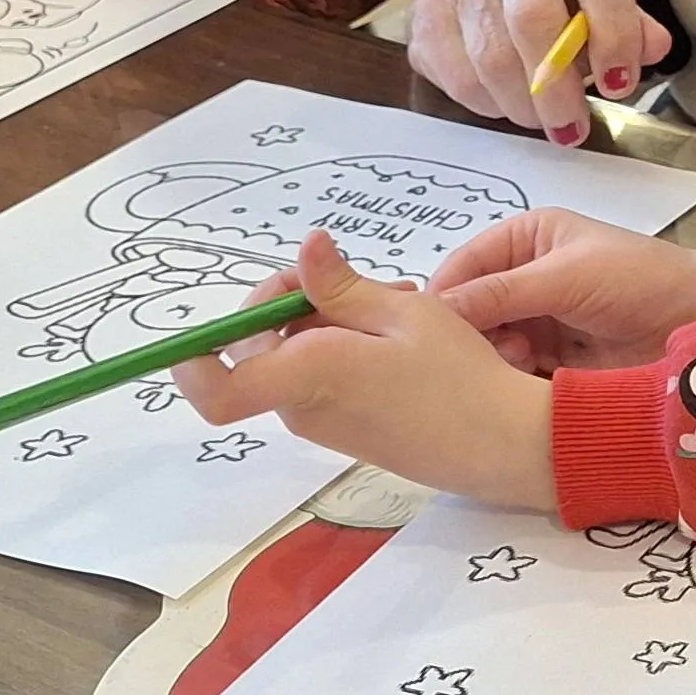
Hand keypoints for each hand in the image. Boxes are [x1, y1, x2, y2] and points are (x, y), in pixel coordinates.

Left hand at [171, 230, 558, 509]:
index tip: (205, 328)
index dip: (193, 360)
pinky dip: (343, 345)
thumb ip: (342, 285)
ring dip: (327, 320)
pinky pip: (320, 377)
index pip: (218, 388)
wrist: (502, 444)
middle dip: (292, 302)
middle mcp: (302, 405)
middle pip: (259, 349)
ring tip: (393, 298)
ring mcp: (323, 422)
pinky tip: (396, 331)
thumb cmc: (457, 375)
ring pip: (294, 357)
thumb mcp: (402, 312)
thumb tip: (303, 250)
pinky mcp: (347, 428)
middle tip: (353, 277)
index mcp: (308, 375)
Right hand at [409, 0, 672, 145]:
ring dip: (522, 103)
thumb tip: (652, 49)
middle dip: (557, 86)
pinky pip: (455, 71)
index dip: (614, 35)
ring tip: (544, 121)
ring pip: (490, 53)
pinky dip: (485, 102)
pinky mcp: (429, 5)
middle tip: (572, 126)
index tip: (620, 84)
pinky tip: (506, 104)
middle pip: (532, 17)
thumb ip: (634, 25)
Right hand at [427, 207, 695, 374]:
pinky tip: (520, 389)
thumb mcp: (566, 276)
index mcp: (525, 240)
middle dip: (469, 334)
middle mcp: (525, 278)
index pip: (463, 267)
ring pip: (489, 346)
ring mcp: (539, 322)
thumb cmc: (639, 280)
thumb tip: (433, 308)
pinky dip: (512, 381)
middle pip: (470, 311)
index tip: (426, 334)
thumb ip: (501, 293)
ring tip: (513, 367)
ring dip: (493, 360)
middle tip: (485, 356)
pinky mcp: (553, 359)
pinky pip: (515, 372)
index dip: (441, 298)